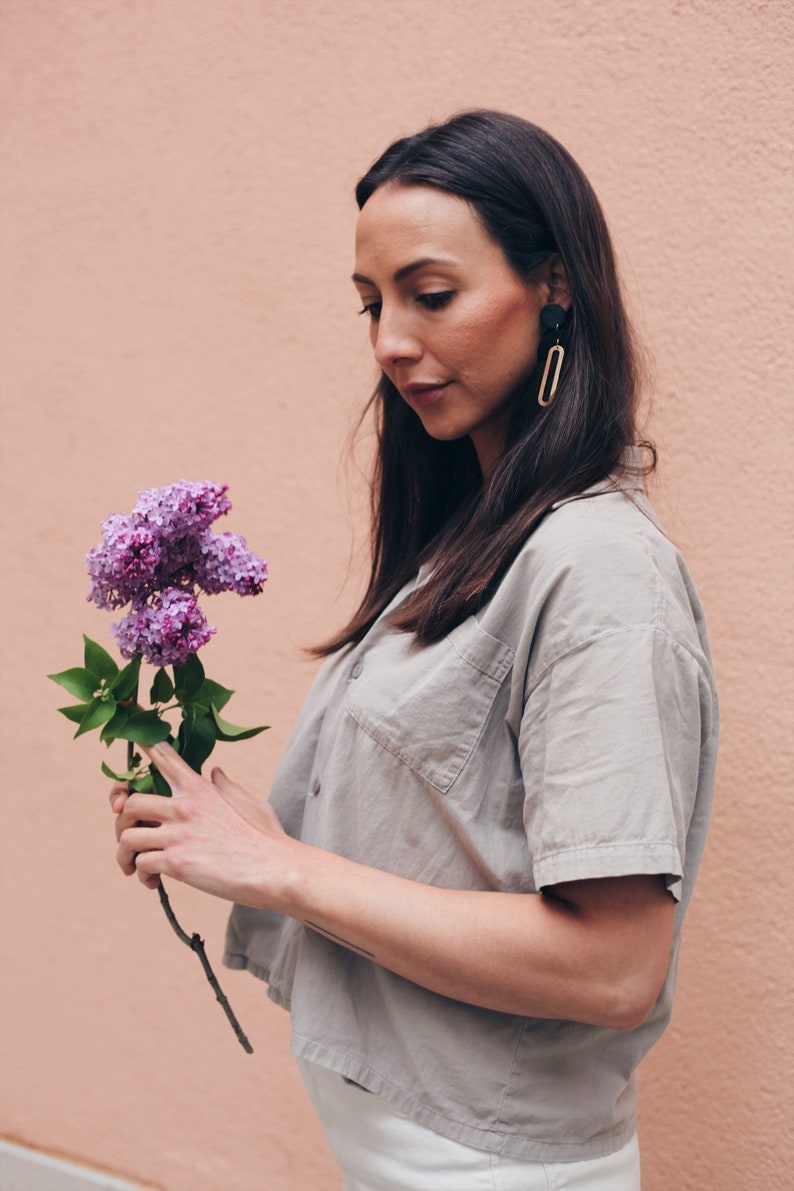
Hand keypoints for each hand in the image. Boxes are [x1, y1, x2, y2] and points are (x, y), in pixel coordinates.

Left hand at [112, 741, 291, 904]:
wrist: (274, 869)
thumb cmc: (265, 838)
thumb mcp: (247, 802)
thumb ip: (226, 785)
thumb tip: (215, 772)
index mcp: (200, 788)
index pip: (163, 755)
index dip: (142, 742)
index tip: (128, 730)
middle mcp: (184, 806)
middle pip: (129, 801)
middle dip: (121, 822)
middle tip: (128, 839)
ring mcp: (178, 833)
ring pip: (127, 837)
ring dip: (125, 855)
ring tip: (133, 868)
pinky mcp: (176, 861)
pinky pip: (140, 864)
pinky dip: (141, 875)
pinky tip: (153, 882)